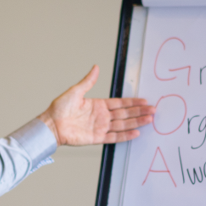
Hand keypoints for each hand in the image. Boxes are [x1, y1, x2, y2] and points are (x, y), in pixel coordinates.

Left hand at [37, 65, 154, 145]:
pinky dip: (125, 135)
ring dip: (136, 122)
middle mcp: (101, 117)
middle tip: (153, 111)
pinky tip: (136, 132)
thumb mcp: (76, 91)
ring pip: (123, 125)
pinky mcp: (96, 138)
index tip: (144, 101)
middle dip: (139, 112)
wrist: (51, 124)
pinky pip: (114, 137)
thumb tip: (96, 67)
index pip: (120, 103)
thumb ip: (89, 81)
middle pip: (125, 114)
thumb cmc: (59, 108)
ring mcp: (100, 127)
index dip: (132, 102)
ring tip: (149, 120)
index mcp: (98, 105)